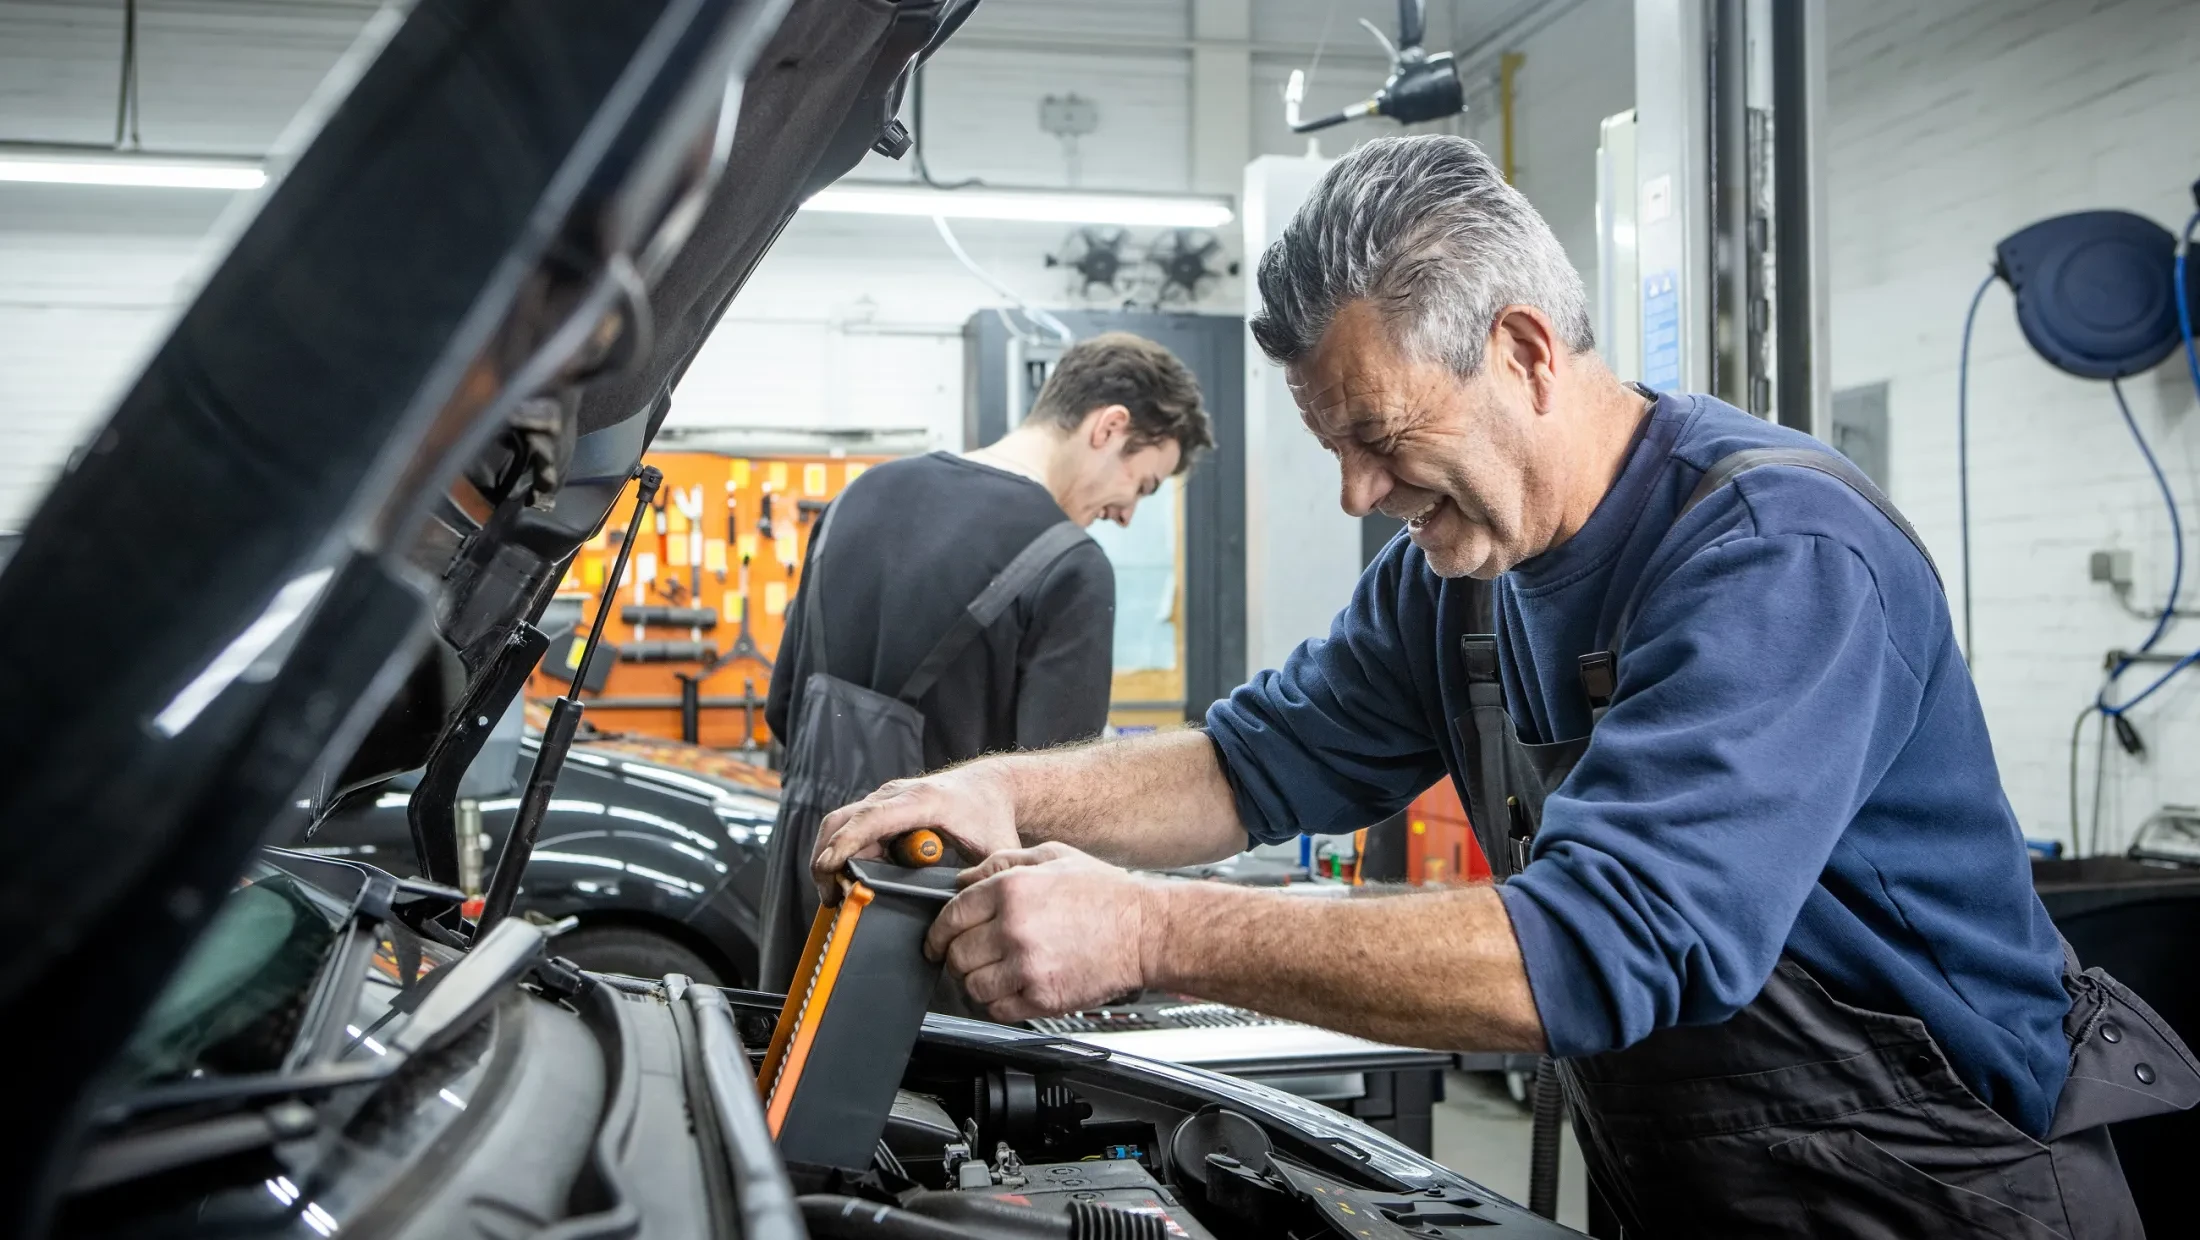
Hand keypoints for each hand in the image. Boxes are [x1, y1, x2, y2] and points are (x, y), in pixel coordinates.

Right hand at [811, 762, 1019, 903]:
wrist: (990, 788)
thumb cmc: (992, 817)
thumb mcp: (995, 851)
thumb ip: (982, 880)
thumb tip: (961, 913)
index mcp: (925, 801)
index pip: (873, 818)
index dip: (847, 842)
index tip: (828, 867)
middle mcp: (897, 795)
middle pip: (845, 820)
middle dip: (827, 857)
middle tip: (830, 897)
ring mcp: (886, 800)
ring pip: (841, 825)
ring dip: (832, 858)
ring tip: (837, 897)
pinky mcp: (881, 809)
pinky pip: (852, 829)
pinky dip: (844, 854)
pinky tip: (851, 883)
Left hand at [924, 842, 1154, 1022]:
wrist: (1147, 932)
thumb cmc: (1105, 894)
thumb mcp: (1053, 856)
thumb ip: (1001, 862)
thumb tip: (963, 880)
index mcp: (1011, 889)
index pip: (950, 916)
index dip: (937, 933)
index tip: (937, 942)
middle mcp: (1014, 928)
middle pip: (956, 954)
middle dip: (957, 957)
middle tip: (970, 956)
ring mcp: (1027, 966)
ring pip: (972, 986)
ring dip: (976, 982)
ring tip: (994, 973)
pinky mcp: (1042, 997)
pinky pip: (997, 1009)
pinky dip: (997, 1003)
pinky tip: (1012, 988)